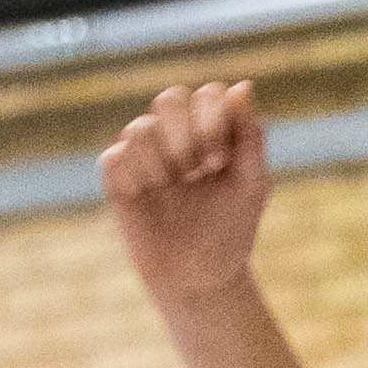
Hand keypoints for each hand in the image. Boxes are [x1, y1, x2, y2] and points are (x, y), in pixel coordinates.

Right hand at [101, 80, 269, 312]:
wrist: (200, 280)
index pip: (207, 96)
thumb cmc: (229, 231)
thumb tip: (244, 86)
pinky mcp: (118, 179)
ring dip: (161, 163)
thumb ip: (250, 136)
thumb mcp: (251, 185)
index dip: (210, 120)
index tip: (218, 162)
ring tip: (172, 191)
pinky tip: (148, 197)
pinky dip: (135, 176)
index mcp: (210, 130)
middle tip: (196, 171)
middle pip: (170, 99)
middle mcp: (175, 135)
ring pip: (140, 128)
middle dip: (184, 135)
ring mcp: (144, 155)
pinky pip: (116, 157)